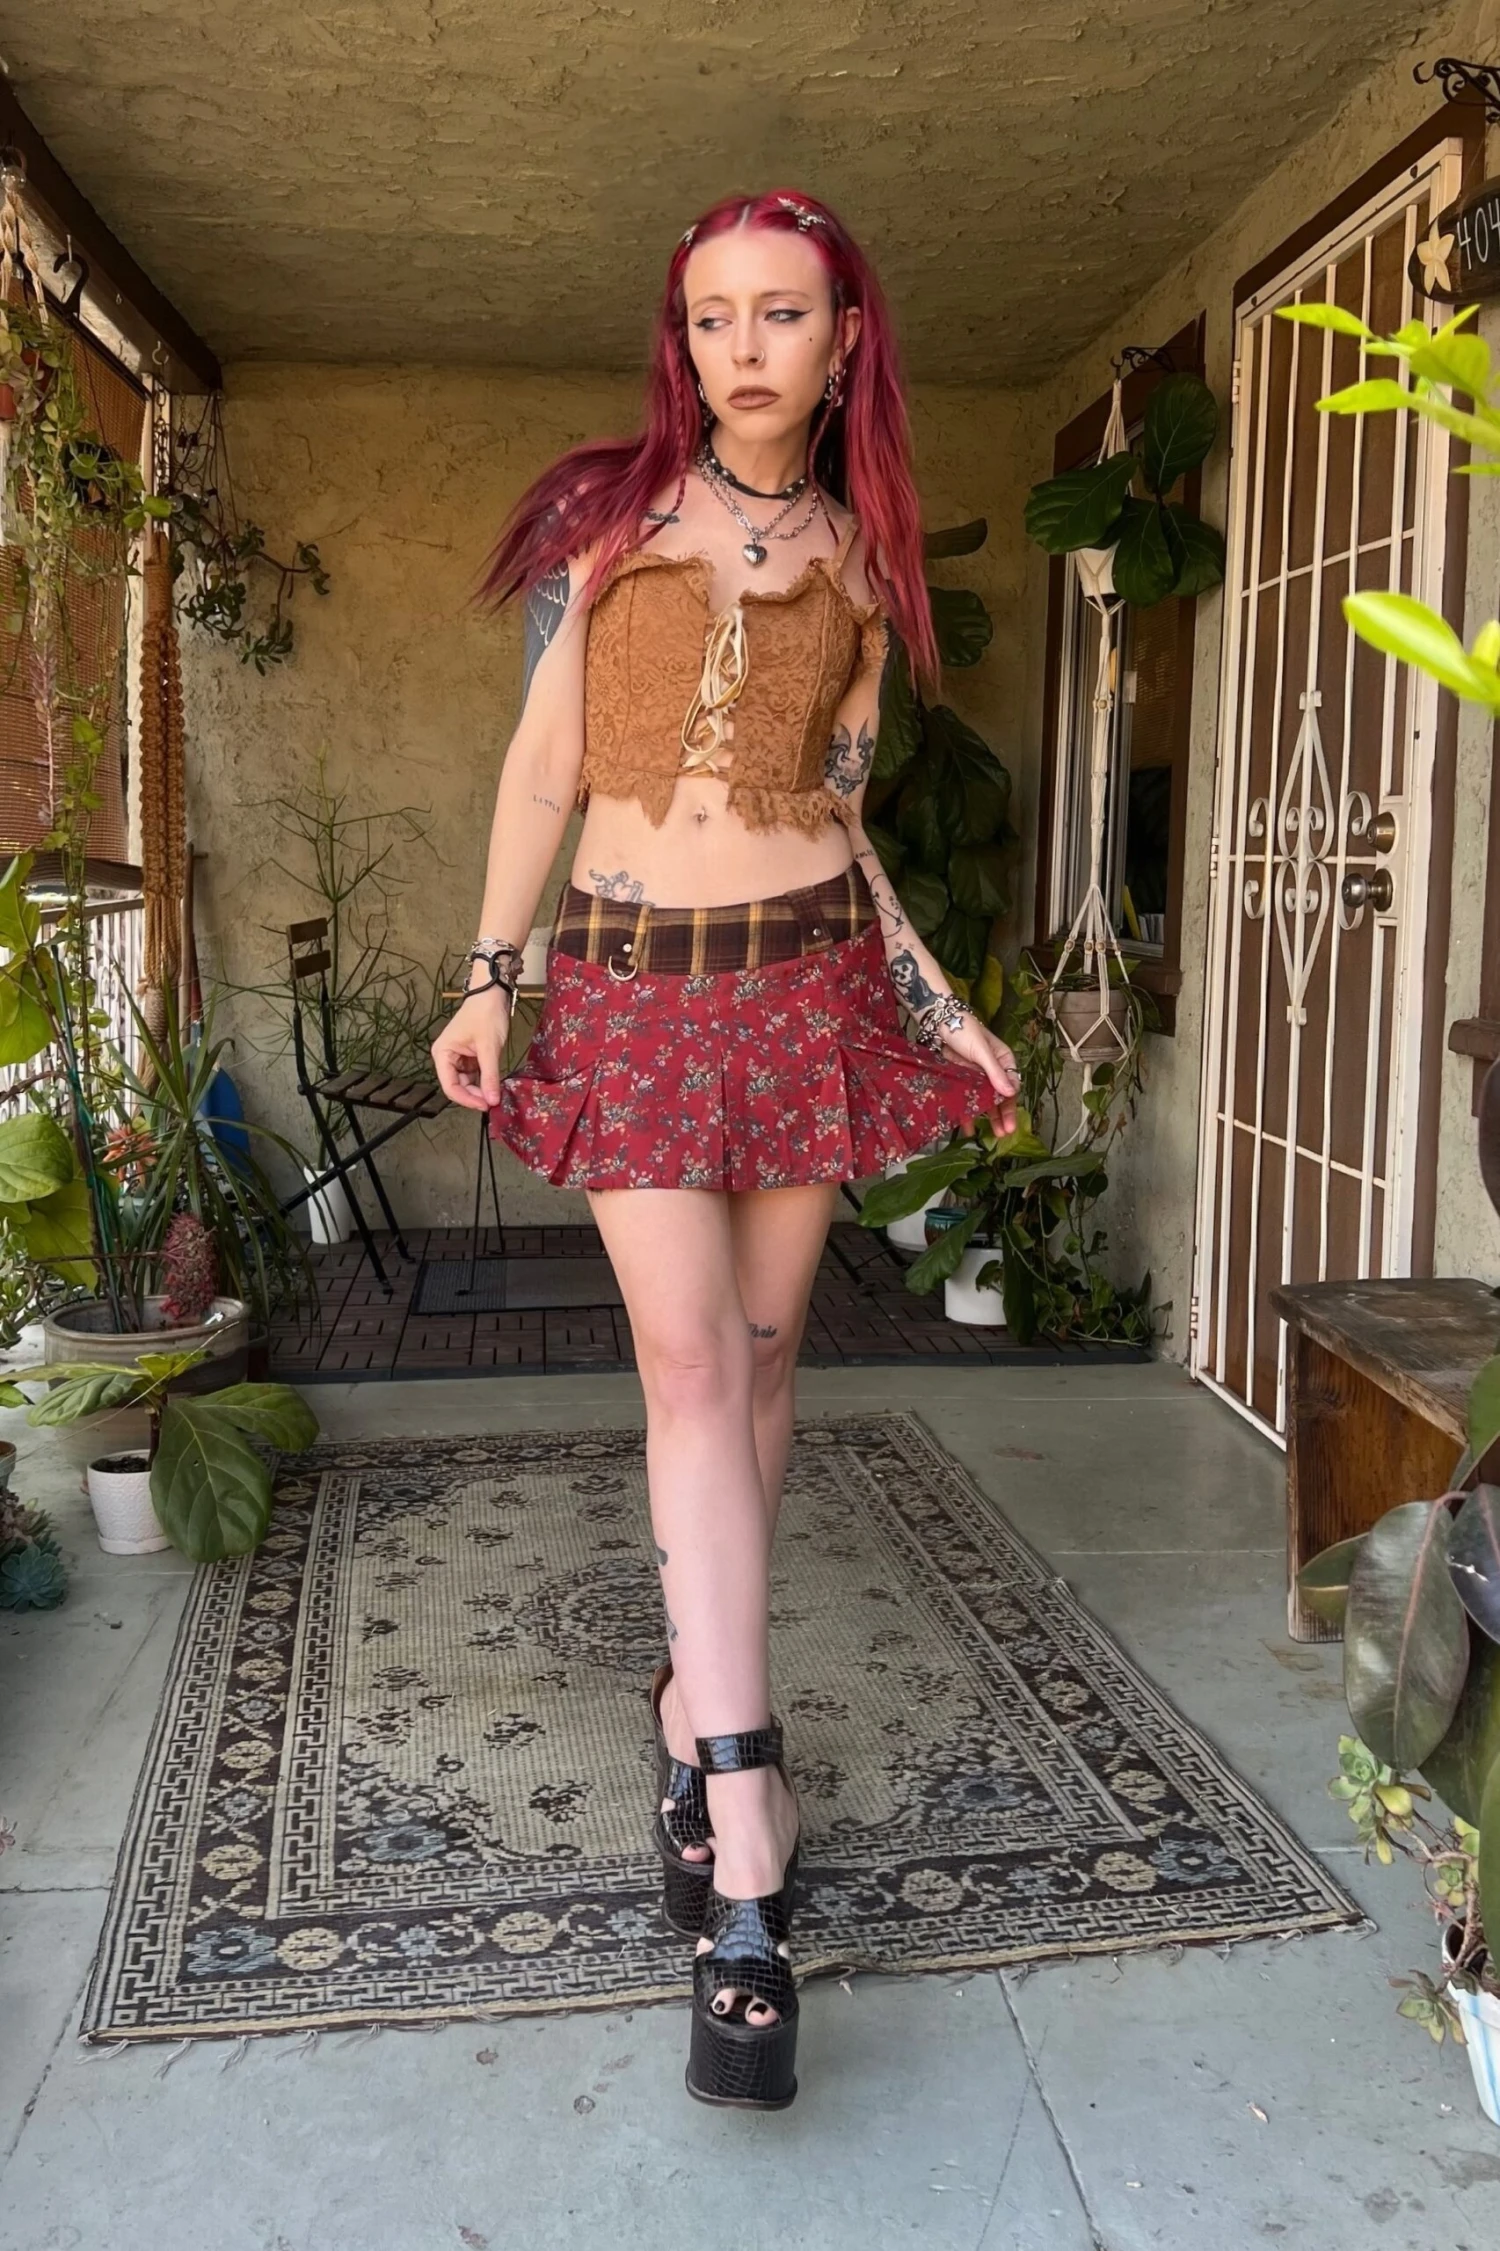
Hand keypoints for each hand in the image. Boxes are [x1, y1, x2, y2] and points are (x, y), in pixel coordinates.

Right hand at [431, 987, 511, 1110]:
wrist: (492, 994)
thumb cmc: (485, 1015)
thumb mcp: (488, 1047)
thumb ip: (489, 1075)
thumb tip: (492, 1101)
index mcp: (442, 1054)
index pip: (450, 1086)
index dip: (466, 1099)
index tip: (485, 1105)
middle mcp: (446, 1057)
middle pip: (457, 1086)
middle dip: (474, 1095)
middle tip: (493, 1102)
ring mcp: (458, 1057)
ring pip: (467, 1082)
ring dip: (480, 1089)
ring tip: (495, 1095)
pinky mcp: (469, 1056)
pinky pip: (474, 1074)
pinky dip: (484, 1080)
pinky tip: (494, 1086)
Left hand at [940, 1015, 1019, 1135]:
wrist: (938, 1022)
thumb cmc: (965, 1029)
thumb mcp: (982, 1050)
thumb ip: (994, 1072)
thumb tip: (1010, 1092)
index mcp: (1003, 1060)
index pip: (1011, 1085)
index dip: (1012, 1103)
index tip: (1011, 1119)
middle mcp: (992, 1071)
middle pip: (1000, 1097)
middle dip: (1003, 1115)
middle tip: (1004, 1132)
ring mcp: (976, 1077)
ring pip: (985, 1101)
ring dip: (988, 1117)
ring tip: (991, 1134)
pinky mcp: (961, 1081)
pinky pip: (967, 1100)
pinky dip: (968, 1112)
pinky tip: (969, 1127)